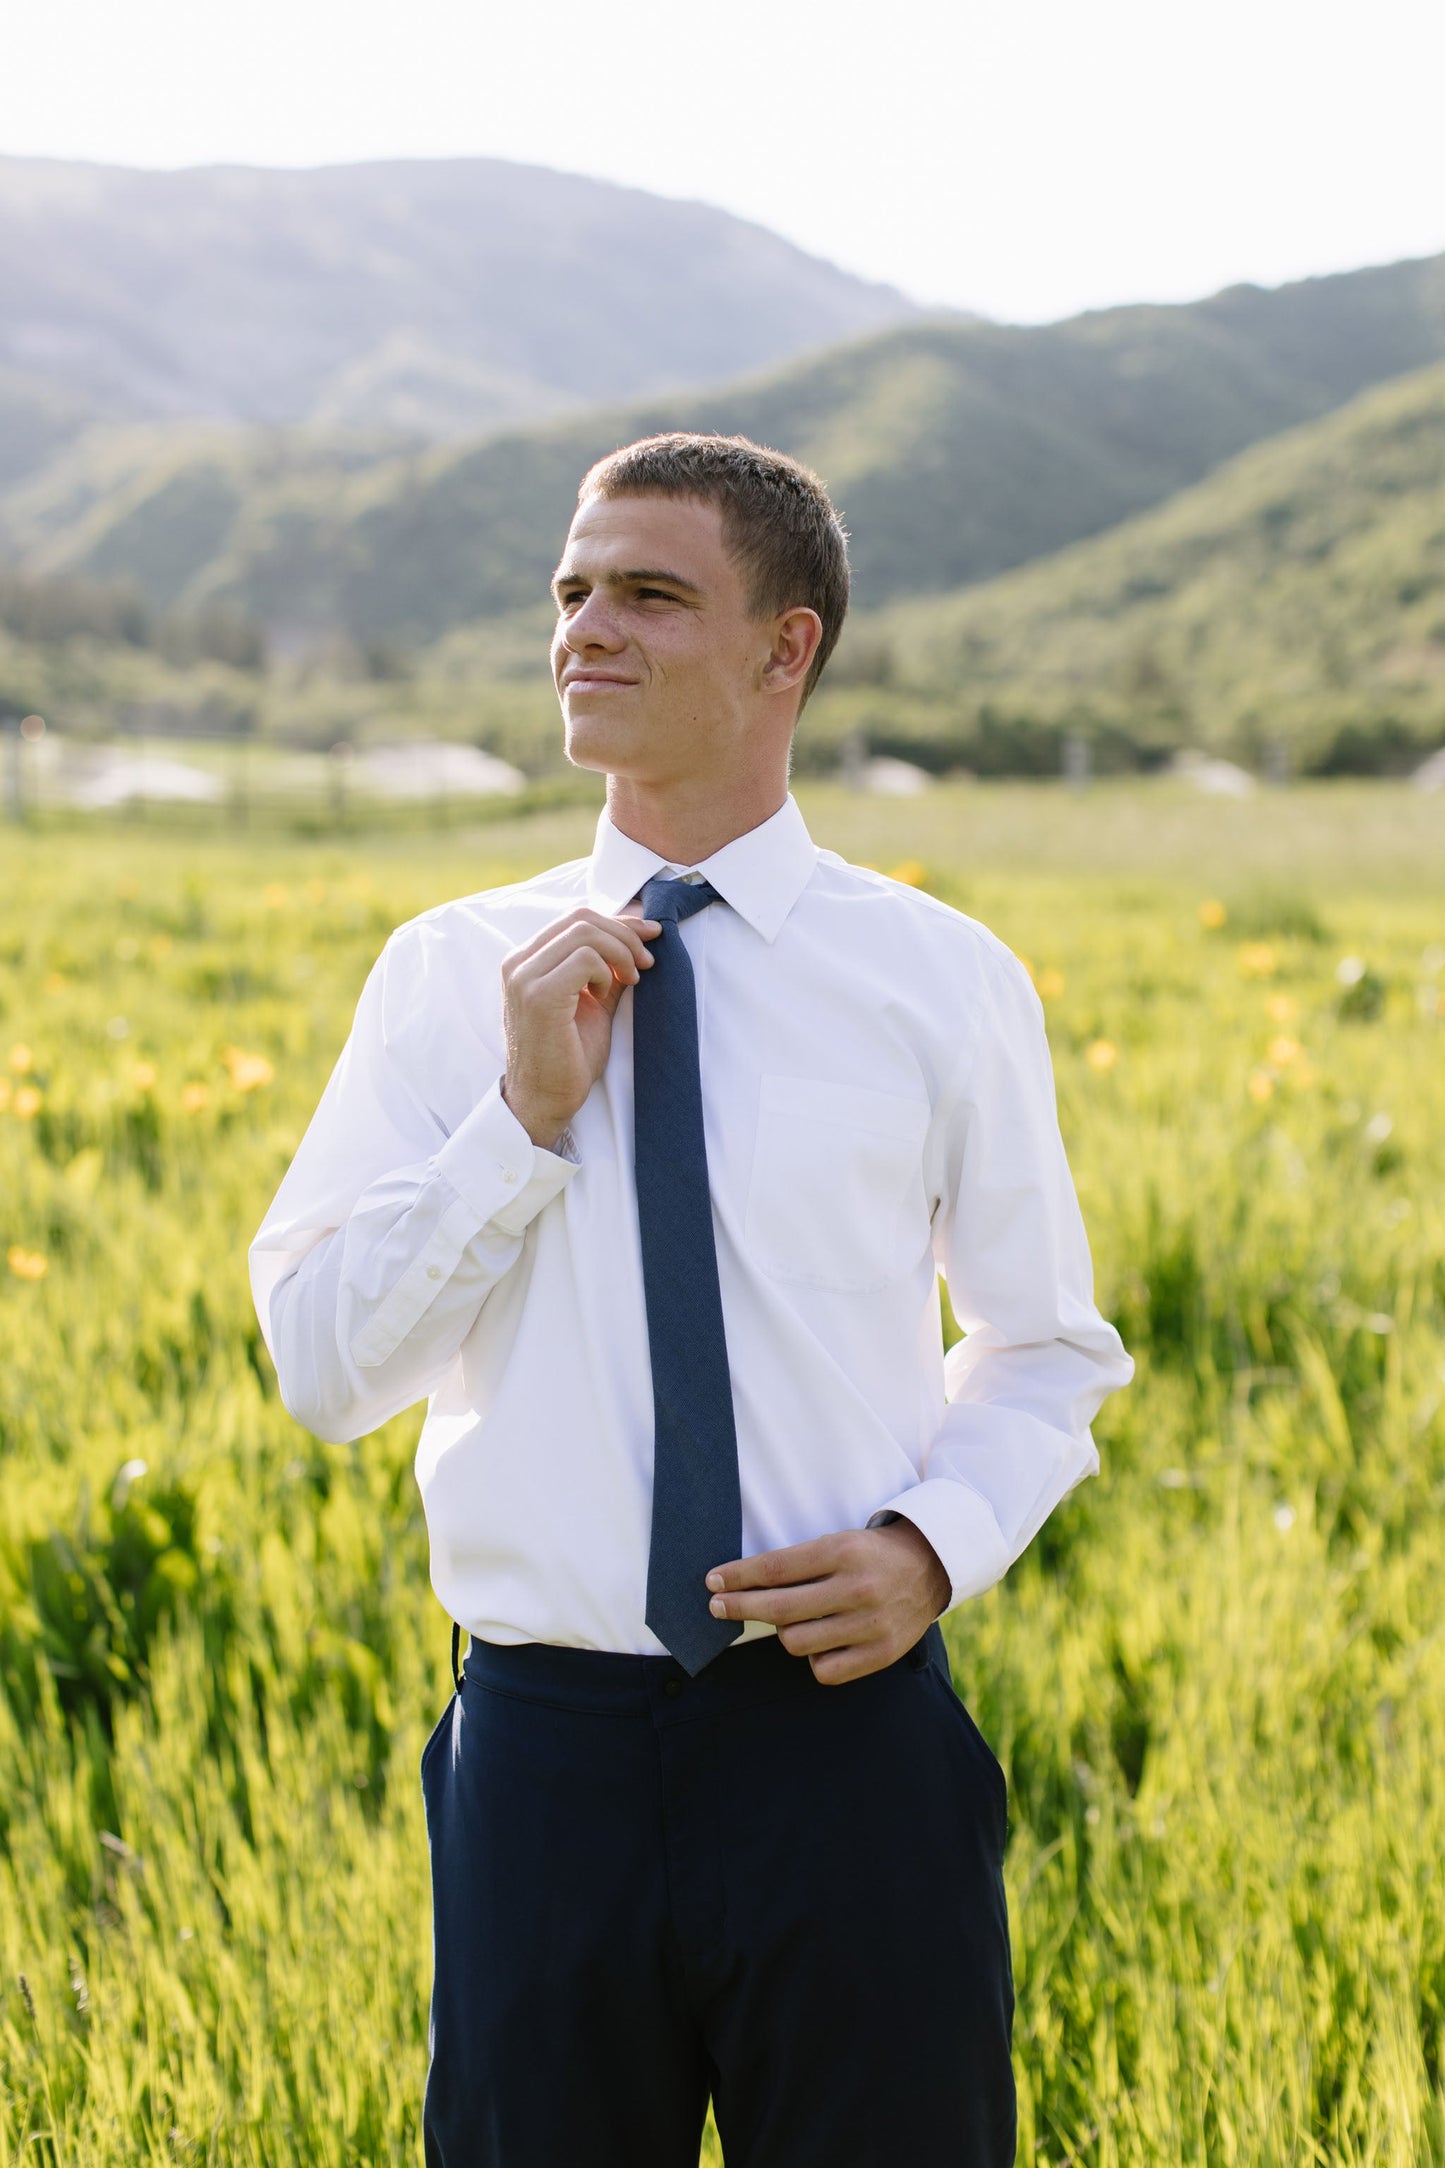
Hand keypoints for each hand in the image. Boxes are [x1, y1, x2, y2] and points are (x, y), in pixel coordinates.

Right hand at [501, 908, 659, 1147]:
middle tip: (646, 962)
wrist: (544, 1101)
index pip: (575, 919)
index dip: (618, 922)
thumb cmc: (567, 1058)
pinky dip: (606, 970)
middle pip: (580, 918)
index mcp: (525, 961)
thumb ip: (606, 971)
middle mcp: (518, 963)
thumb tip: (638, 940)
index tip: (650, 936)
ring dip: (620, 952)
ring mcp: (524, 978)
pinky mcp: (539, 995)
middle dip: (624, 933)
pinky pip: (584, 958)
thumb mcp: (592, 1004)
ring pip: (584, 932)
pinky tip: (608, 994)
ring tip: (631, 980)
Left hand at [704, 1521, 951, 1684]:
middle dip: (739, 1606)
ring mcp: (870, 1624)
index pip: (776, 1567)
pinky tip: (820, 1642)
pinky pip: (823, 1670)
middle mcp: (857, 1587)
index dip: (738, 1576)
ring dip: (784, 1632)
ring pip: (796, 1641)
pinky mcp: (881, 1654)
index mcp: (843, 1551)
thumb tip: (740, 1585)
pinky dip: (814, 1658)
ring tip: (792, 1620)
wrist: (931, 1567)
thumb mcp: (837, 1543)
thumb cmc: (870, 1555)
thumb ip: (797, 1565)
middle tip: (716, 1605)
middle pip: (779, 1608)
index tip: (712, 1581)